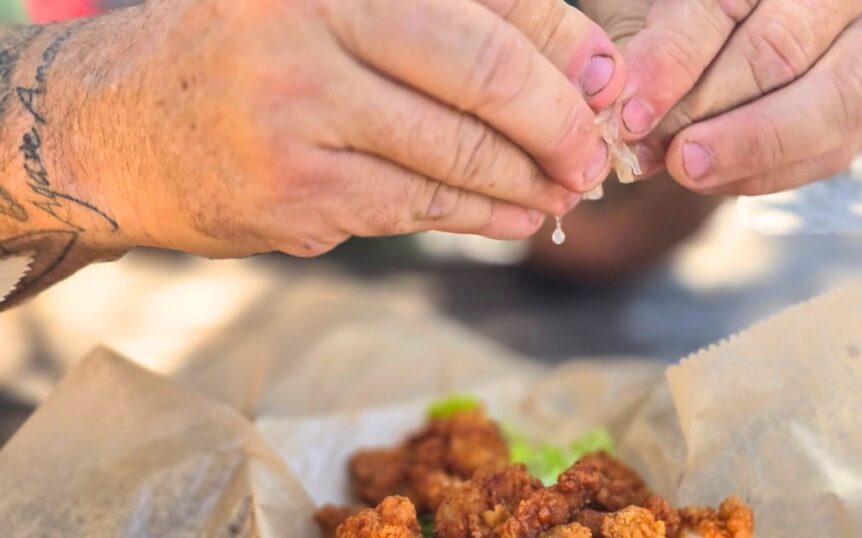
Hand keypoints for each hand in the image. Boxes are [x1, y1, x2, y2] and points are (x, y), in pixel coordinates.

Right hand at [55, 0, 625, 258]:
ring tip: (567, 191)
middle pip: (485, 80)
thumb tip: (569, 64)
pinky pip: (420, 211)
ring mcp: (300, 121)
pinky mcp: (297, 199)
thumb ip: (434, 19)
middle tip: (596, 154)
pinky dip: (482, 218)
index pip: (488, 7)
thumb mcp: (322, 4)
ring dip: (531, 182)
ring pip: (458, 157)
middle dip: (561, 126)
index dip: (565, 49)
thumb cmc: (237, 51)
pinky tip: (517, 217)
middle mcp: (313, 32)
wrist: (112, 124)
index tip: (608, 83)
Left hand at [581, 0, 861, 194]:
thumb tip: (629, 115)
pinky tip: (713, 176)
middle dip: (708, 111)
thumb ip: (640, 51)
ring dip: (748, 148)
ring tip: (684, 167)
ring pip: (832, 102)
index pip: (722, 4)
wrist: (722, 32)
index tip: (631, 114)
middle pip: (781, 52)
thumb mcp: (644, 12)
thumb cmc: (673, 15)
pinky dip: (768, 172)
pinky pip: (833, 149)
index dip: (673, 62)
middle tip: (657, 150)